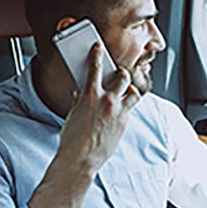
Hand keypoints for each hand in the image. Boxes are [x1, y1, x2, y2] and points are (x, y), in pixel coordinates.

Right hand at [58, 43, 140, 173]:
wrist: (80, 159)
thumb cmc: (72, 139)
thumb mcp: (73, 114)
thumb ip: (79, 100)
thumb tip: (81, 93)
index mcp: (91, 95)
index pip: (95, 68)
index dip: (97, 55)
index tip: (98, 48)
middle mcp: (108, 101)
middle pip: (122, 77)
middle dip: (121, 72)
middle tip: (118, 73)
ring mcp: (118, 112)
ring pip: (134, 93)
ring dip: (130, 90)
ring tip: (125, 90)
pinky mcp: (124, 124)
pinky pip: (129, 110)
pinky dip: (125, 107)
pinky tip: (120, 110)